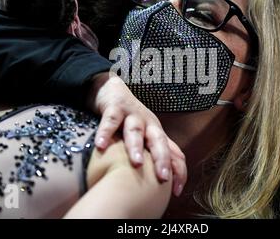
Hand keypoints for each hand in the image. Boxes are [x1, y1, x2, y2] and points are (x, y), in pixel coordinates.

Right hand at [87, 72, 186, 195]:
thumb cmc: (131, 118)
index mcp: (158, 134)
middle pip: (159, 141)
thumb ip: (155, 154)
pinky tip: (101, 146)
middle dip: (162, 159)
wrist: (113, 89)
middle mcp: (149, 124)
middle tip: (163, 177)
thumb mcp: (146, 136)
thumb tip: (167, 181)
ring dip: (136, 146)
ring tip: (136, 162)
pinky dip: (105, 132)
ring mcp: (132, 115)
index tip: (176, 191)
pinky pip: (110, 120)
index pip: (174, 153)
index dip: (178, 170)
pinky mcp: (115, 107)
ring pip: (136, 130)